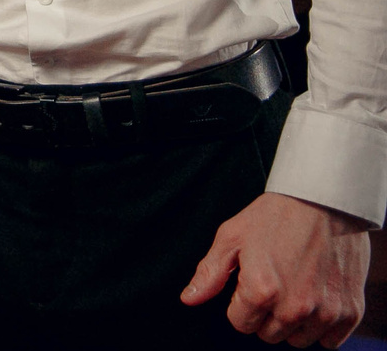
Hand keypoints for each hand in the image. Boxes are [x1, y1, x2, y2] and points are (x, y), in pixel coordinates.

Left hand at [181, 193, 367, 346]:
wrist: (324, 201)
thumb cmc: (274, 216)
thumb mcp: (231, 237)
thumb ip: (209, 273)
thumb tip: (188, 299)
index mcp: (261, 291)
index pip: (240, 324)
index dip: (240, 304)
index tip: (250, 284)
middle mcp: (294, 308)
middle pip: (269, 335)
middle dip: (265, 315)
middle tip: (274, 283)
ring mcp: (326, 312)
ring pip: (299, 340)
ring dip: (294, 323)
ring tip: (295, 288)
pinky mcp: (351, 311)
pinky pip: (330, 341)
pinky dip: (322, 326)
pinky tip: (316, 299)